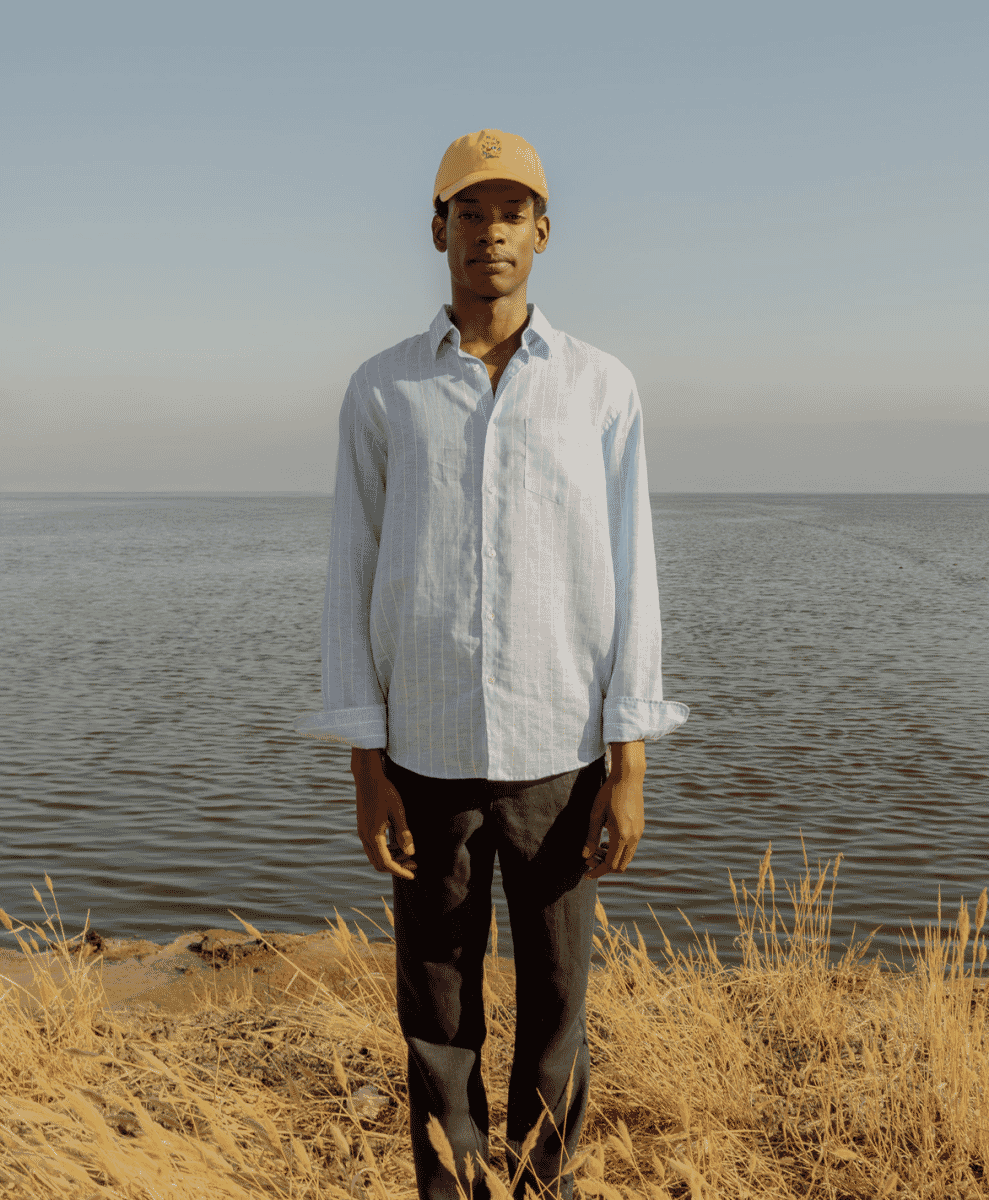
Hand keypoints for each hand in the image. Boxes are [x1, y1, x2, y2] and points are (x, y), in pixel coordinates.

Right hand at [351, 749, 416, 880]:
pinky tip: (399, 844)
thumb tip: (410, 853)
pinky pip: (374, 847)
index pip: (386, 862)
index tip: (413, 875)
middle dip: (397, 867)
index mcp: (373, 835)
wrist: (367, 778)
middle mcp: (365, 837)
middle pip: (379, 863)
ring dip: (392, 859)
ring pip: (376, 856)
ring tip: (410, 854)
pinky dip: (387, 850)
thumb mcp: (398, 812)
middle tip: (415, 864)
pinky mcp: (364, 828)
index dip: (400, 871)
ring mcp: (363, 833)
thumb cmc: (384, 792)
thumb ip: (404, 833)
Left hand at [581, 763, 645, 880]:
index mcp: (621, 836)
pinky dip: (618, 851)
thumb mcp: (595, 815)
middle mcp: (633, 838)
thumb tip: (584, 856)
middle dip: (603, 867)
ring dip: (611, 859)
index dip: (597, 872)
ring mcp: (639, 833)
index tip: (586, 874)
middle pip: (620, 866)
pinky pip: (630, 848)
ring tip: (597, 848)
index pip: (609, 864)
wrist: (628, 778)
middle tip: (589, 859)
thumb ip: (591, 837)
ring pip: (626, 858)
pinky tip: (607, 840)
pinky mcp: (640, 828)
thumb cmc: (609, 794)